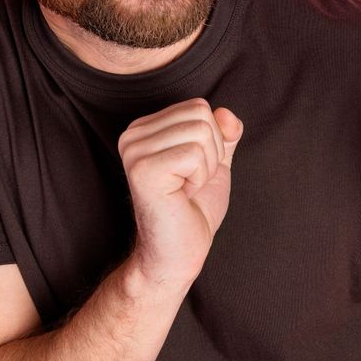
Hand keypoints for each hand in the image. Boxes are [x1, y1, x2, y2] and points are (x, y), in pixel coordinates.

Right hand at [118, 98, 242, 288]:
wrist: (178, 254)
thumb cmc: (193, 210)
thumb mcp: (215, 163)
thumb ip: (224, 135)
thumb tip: (228, 113)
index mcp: (144, 128)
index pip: (198, 107)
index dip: (211, 141)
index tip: (191, 172)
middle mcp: (132, 135)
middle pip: (201, 115)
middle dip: (211, 154)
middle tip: (189, 184)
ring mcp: (134, 151)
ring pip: (200, 132)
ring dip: (205, 168)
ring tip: (185, 190)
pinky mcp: (142, 170)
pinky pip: (194, 153)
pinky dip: (200, 178)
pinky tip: (182, 195)